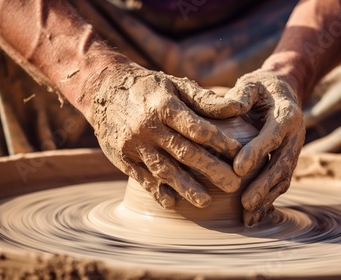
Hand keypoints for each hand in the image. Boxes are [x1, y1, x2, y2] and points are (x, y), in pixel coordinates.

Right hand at [85, 63, 242, 208]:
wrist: (102, 90)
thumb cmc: (149, 88)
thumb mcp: (175, 86)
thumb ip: (205, 100)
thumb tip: (238, 107)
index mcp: (164, 106)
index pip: (196, 128)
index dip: (219, 142)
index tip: (238, 153)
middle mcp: (148, 127)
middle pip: (184, 152)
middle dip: (211, 170)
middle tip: (233, 185)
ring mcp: (134, 145)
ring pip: (164, 170)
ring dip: (186, 187)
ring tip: (206, 201)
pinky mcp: (122, 158)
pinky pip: (142, 178)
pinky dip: (158, 191)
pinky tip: (173, 202)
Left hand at [224, 69, 304, 225]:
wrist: (284, 91)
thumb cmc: (262, 87)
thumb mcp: (252, 82)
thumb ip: (243, 92)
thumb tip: (233, 105)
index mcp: (287, 114)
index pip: (273, 135)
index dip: (257, 152)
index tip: (238, 168)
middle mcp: (295, 135)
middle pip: (282, 164)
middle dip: (264, 185)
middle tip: (245, 203)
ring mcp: (294, 150)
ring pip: (283, 178)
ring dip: (267, 198)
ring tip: (249, 216)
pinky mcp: (288, 160)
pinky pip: (281, 182)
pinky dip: (270, 200)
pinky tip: (255, 216)